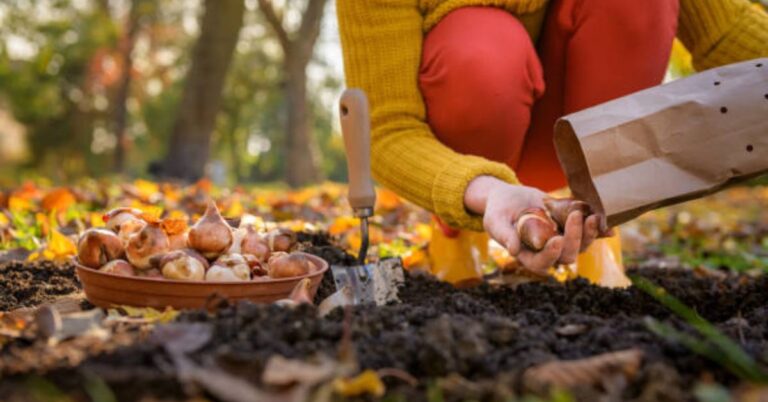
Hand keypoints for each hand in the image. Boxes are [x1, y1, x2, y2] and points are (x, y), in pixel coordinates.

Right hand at [464, 176, 603, 274]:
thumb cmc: (497, 212)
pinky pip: (588, 231)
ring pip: (581, 245)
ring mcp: (562, 239)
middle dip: (574, 239)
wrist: (509, 198)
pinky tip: (606, 220)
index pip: (541, 263)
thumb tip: (514, 250)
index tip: (556, 240)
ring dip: (589, 233)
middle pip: (567, 255)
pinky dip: (600, 228)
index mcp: (528, 255)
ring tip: (591, 215)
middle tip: (574, 217)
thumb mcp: (495, 221)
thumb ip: (504, 235)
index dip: (551, 255)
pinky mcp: (570, 227)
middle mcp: (548, 251)